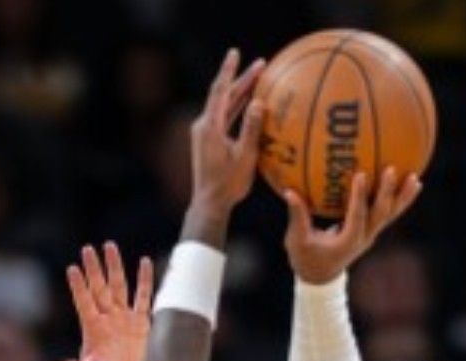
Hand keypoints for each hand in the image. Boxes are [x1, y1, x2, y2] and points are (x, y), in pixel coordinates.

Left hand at [55, 242, 154, 360]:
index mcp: (91, 329)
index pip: (83, 302)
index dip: (78, 286)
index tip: (72, 268)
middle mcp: (106, 319)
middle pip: (99, 288)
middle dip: (94, 269)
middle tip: (87, 248)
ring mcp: (122, 318)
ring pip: (119, 286)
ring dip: (114, 267)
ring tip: (109, 246)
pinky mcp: (140, 323)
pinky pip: (143, 297)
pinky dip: (144, 281)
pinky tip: (144, 262)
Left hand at [189, 48, 266, 215]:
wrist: (210, 203)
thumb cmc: (228, 184)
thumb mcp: (244, 156)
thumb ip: (251, 128)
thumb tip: (258, 102)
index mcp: (210, 127)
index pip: (220, 92)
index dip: (228, 71)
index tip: (235, 53)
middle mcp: (204, 126)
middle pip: (224, 95)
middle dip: (241, 78)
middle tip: (261, 63)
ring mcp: (205, 133)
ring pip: (225, 105)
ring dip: (241, 91)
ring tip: (260, 76)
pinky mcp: (209, 140)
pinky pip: (225, 117)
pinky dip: (238, 107)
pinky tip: (252, 101)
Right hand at [281, 168, 421, 284]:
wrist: (320, 277)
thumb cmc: (306, 258)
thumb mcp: (297, 240)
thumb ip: (297, 217)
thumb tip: (289, 192)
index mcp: (347, 241)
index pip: (356, 216)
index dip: (359, 196)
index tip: (361, 174)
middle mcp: (364, 237)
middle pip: (380, 214)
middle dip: (386, 192)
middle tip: (392, 170)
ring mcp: (370, 234)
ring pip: (391, 214)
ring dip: (403, 197)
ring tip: (415, 178)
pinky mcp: (372, 231)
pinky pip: (390, 213)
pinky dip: (401, 199)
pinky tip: (412, 183)